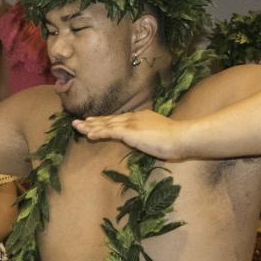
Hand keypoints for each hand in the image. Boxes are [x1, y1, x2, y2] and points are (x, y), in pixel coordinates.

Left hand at [71, 110, 187, 159]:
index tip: (93, 121)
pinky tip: (89, 135)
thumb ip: (151, 137)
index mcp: (141, 118)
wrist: (182, 137)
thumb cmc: (178, 140)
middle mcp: (134, 118)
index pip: (119, 120)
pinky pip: (110, 132)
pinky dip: (99, 133)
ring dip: (90, 126)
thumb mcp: (161, 137)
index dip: (105, 121)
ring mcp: (131, 124)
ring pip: (106, 125)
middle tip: (78, 122)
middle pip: (109, 120)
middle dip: (93, 122)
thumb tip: (148, 142)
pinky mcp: (130, 131)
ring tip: (77, 127)